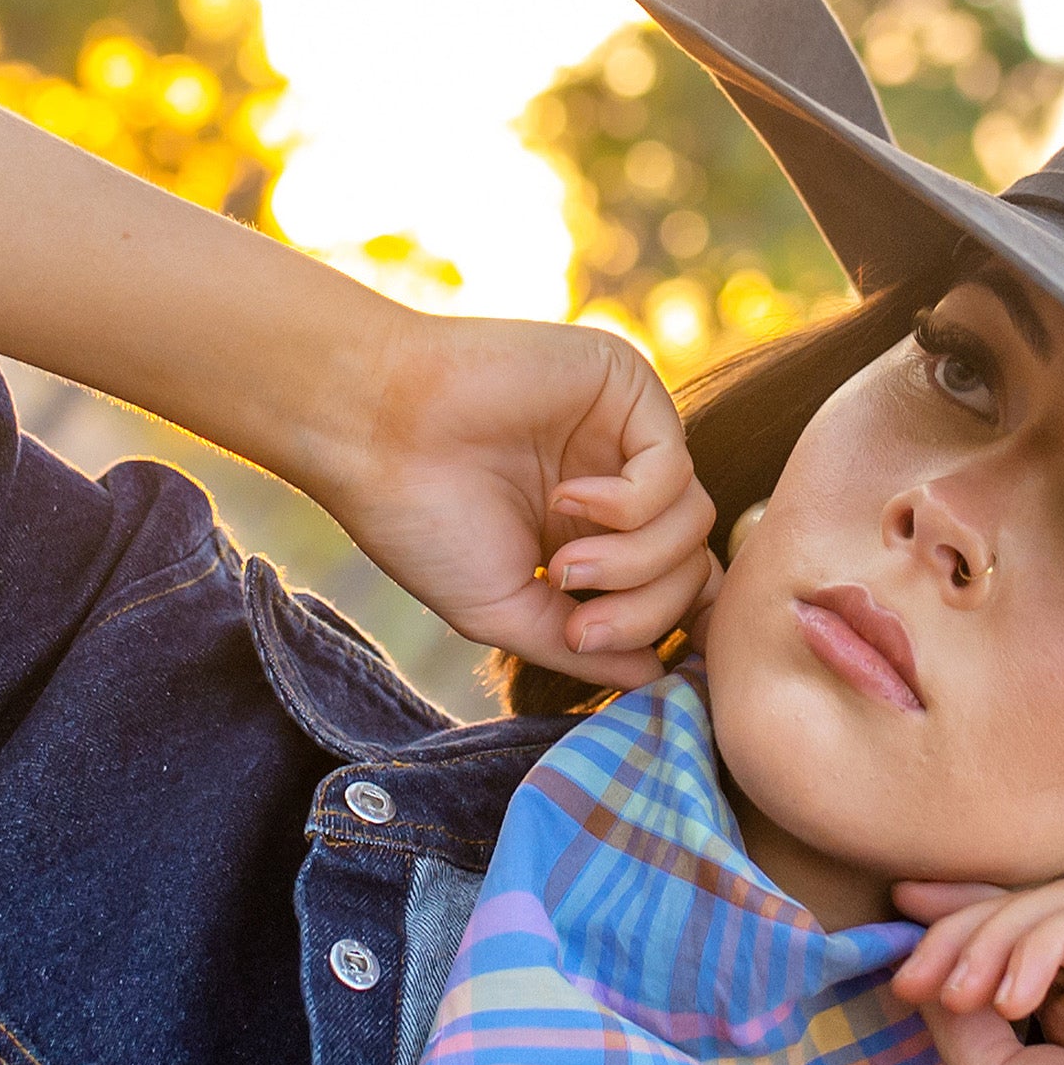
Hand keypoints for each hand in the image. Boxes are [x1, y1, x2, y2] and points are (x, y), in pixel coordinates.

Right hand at [325, 312, 716, 690]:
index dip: (672, 627)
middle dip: (647, 612)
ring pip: (692, 521)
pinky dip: (631, 505)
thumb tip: (656, 677)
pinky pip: (674, 468)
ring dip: (634, 564)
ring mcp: (623, 435)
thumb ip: (582, 645)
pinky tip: (567, 500)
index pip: (674, 586)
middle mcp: (616, 482)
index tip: (637, 662)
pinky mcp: (626, 387)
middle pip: (692, 564)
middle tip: (578, 625)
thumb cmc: (421, 519)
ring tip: (562, 565)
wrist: (370, 430)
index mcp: (590, 534)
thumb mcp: (506, 610)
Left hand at [889, 880, 1063, 1064]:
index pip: (1030, 937)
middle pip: (1039, 911)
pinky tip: (1010, 1001)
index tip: (905, 906)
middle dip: (964, 930)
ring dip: (990, 941)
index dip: (967, 914)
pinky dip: (1038, 947)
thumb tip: (922, 956)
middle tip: (915, 975)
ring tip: (957, 998)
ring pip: (1061, 906)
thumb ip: (961, 1011)